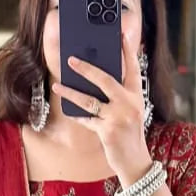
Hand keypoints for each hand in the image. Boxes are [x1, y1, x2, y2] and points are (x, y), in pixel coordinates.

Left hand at [53, 25, 151, 184]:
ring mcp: (118, 117)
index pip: (133, 67)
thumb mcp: (130, 110)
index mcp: (137, 95)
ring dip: (71, 93)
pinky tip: (67, 110)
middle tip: (71, 59)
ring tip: (58, 86)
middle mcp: (129, 103)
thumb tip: (96, 78)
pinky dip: (77, 115)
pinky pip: (87, 119)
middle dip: (86, 68)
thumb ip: (119, 95)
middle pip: (105, 79)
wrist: (135, 161)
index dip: (127, 50)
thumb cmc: (130, 133)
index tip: (121, 34)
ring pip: (89, 100)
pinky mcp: (108, 131)